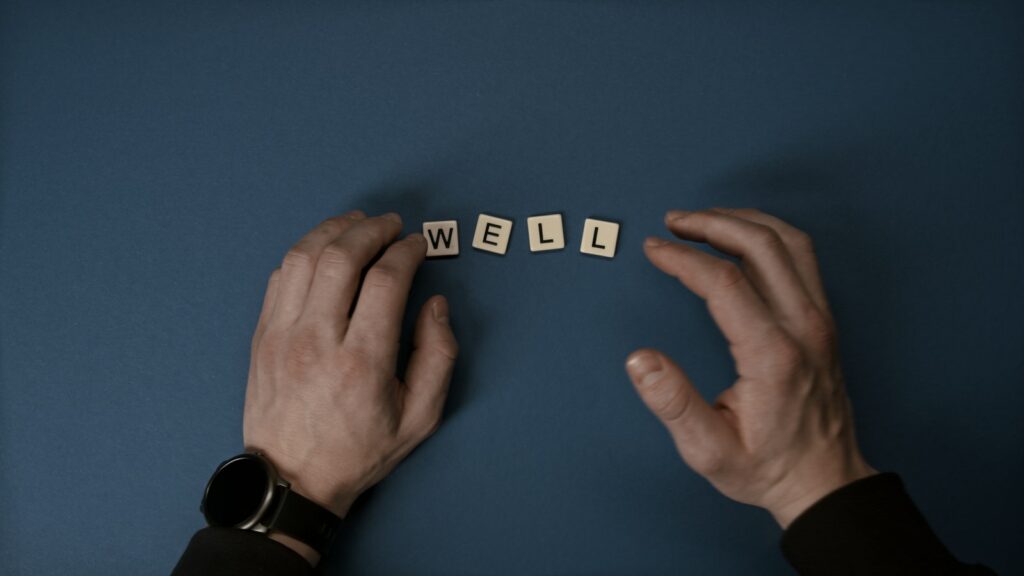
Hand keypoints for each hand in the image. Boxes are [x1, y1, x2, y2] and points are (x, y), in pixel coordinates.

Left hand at [243, 210, 457, 558]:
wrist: (291, 480)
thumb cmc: (358, 450)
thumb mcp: (419, 418)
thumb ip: (438, 357)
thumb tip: (435, 304)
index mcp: (362, 361)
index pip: (386, 281)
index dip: (407, 252)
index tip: (419, 246)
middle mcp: (318, 340)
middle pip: (342, 257)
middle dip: (372, 230)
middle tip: (391, 226)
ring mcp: (283, 335)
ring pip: (304, 257)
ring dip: (334, 231)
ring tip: (357, 224)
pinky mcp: (262, 335)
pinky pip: (280, 276)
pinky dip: (304, 252)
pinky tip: (324, 249)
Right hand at [625, 208, 874, 527]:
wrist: (825, 483)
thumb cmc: (767, 468)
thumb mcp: (709, 450)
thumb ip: (673, 403)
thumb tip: (640, 359)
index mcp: (773, 357)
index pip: (724, 283)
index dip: (683, 259)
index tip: (653, 250)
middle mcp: (804, 329)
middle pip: (763, 245)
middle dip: (711, 223)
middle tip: (673, 222)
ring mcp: (820, 321)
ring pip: (789, 242)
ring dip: (743, 221)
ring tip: (703, 220)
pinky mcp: (824, 321)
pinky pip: (802, 258)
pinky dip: (768, 235)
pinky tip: (740, 239)